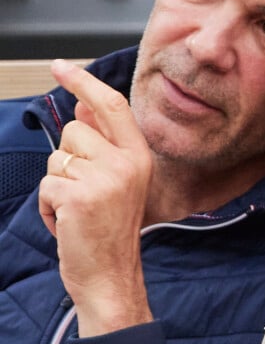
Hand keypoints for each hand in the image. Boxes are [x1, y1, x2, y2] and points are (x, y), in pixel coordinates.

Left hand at [38, 60, 153, 335]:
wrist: (112, 277)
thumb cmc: (111, 232)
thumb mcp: (116, 181)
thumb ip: (102, 141)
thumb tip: (81, 102)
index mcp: (139, 156)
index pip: (110, 105)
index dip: (83, 81)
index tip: (60, 66)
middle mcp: (127, 164)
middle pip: (75, 130)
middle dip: (67, 160)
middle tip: (84, 193)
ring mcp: (105, 179)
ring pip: (57, 158)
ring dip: (56, 186)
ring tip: (77, 210)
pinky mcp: (79, 197)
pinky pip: (46, 186)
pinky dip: (48, 208)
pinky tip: (67, 224)